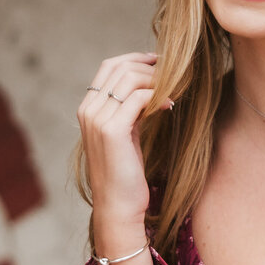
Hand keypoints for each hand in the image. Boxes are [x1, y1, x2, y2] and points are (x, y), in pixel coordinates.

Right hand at [78, 53, 162, 244]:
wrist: (118, 205)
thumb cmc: (125, 171)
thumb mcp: (126, 133)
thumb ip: (130, 108)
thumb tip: (151, 84)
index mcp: (88, 108)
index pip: (109, 66)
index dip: (136, 58)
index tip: (161, 61)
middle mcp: (88, 110)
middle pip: (121, 68)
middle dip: (151, 67)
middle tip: (175, 75)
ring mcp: (97, 119)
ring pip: (130, 79)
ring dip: (157, 80)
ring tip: (176, 89)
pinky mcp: (112, 130)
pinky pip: (139, 98)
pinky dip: (159, 97)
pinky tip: (170, 106)